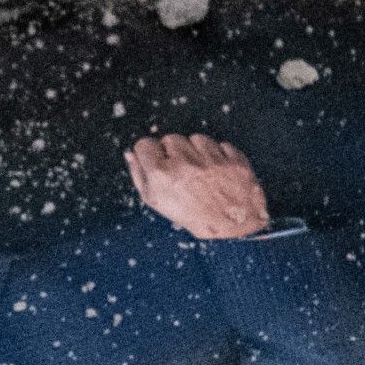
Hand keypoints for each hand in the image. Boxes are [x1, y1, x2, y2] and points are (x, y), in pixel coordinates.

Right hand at [128, 132, 272, 239]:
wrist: (234, 226)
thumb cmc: (193, 217)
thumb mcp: (157, 203)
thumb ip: (140, 176)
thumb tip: (130, 154)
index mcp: (162, 174)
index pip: (145, 144)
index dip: (150, 154)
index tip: (157, 161)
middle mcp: (185, 162)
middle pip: (169, 139)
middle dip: (173, 152)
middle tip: (182, 171)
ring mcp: (210, 158)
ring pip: (195, 138)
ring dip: (196, 150)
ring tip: (201, 171)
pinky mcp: (231, 157)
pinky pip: (219, 144)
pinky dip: (218, 154)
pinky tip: (218, 171)